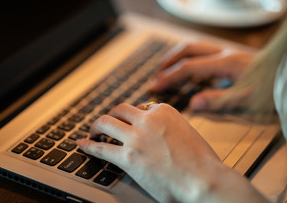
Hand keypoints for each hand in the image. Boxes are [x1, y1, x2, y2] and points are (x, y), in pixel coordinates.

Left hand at [77, 103, 267, 202]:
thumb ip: (170, 127)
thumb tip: (161, 132)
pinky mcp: (128, 157)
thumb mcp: (187, 132)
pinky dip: (88, 145)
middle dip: (111, 115)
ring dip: (96, 127)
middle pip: (120, 110)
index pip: (140, 107)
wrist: (204, 179)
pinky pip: (100, 147)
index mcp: (164, 111)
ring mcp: (136, 137)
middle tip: (106, 124)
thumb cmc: (201, 162)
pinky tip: (82, 144)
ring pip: (106, 122)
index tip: (128, 122)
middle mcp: (147, 119)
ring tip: (92, 132)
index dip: (132, 116)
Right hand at [149, 39, 256, 110]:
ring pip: (195, 46)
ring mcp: (228, 52)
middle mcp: (224, 53)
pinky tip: (189, 68)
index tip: (155, 87)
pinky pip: (203, 51)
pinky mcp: (231, 55)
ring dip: (177, 55)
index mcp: (226, 63)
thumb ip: (220, 100)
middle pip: (188, 49)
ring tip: (165, 68)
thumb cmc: (274, 87)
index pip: (189, 67)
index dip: (169, 77)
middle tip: (156, 76)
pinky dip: (189, 57)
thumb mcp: (249, 99)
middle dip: (168, 61)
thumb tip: (193, 103)